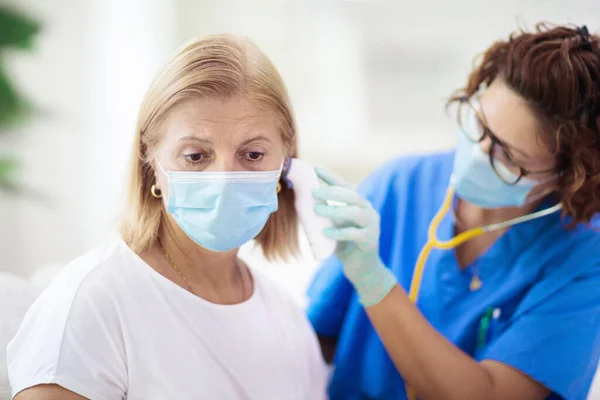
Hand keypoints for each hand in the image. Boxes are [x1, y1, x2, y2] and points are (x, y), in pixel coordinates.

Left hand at [312, 166, 396, 306]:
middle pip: (351, 196)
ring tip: (317, 210)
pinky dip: (340, 232)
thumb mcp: (334, 224)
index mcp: (358, 204)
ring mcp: (372, 225)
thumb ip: (325, 213)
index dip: (330, 176)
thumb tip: (302, 200)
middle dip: (332, 192)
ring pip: (355, 212)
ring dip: (335, 209)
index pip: (344, 186)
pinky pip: (355, 234)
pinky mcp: (370, 241)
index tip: (314, 167)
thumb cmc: (345, 244)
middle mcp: (368, 211)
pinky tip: (326, 232)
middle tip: (313, 192)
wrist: (362, 268)